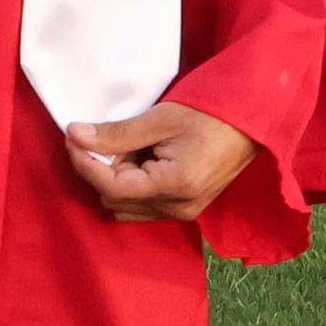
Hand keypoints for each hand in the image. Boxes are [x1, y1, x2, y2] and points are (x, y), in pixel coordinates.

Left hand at [65, 103, 255, 221]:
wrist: (253, 118)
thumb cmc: (211, 113)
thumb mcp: (162, 118)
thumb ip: (118, 133)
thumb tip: (76, 135)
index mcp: (173, 188)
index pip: (112, 187)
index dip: (86, 162)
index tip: (72, 136)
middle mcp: (178, 209)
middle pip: (117, 200)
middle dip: (102, 168)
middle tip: (104, 133)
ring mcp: (184, 212)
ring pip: (128, 206)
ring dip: (117, 177)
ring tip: (128, 144)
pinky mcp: (188, 208)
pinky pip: (145, 205)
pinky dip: (134, 183)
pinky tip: (142, 155)